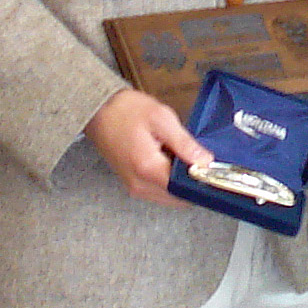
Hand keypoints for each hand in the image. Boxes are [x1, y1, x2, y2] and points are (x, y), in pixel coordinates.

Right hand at [86, 87, 207, 204]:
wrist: (98, 109)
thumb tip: (205, 162)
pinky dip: (168, 180)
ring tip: (178, 156)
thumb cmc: (125, 110)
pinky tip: (167, 160)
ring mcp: (134, 187)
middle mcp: (139, 185)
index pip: (185, 190)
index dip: (201, 181)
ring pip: (169, 197)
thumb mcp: (162, 119)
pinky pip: (157, 191)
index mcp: (148, 168)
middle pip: (178, 198)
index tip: (210, 169)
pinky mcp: (131, 184)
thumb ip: (185, 144)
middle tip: (195, 159)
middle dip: (191, 182)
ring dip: (179, 182)